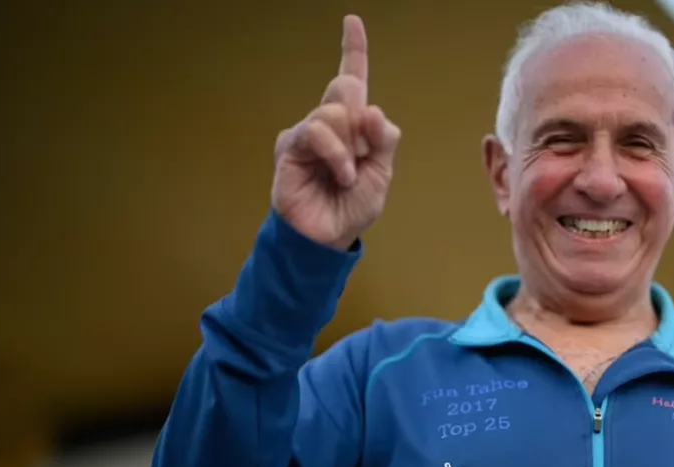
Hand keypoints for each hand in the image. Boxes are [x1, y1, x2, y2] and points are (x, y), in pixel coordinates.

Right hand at [271, 15, 401, 250]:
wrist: (328, 237)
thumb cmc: (352, 208)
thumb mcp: (382, 174)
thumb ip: (383, 140)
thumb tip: (371, 108)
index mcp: (353, 126)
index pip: (353, 80)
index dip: (353, 50)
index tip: (352, 21)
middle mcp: (329, 123)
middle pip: (347, 88)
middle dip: (362, 122)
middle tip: (362, 156)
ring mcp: (308, 132)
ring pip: (335, 112)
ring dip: (350, 147)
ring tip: (347, 175)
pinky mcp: (291, 145)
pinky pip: (318, 130)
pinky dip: (336, 154)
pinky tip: (341, 175)